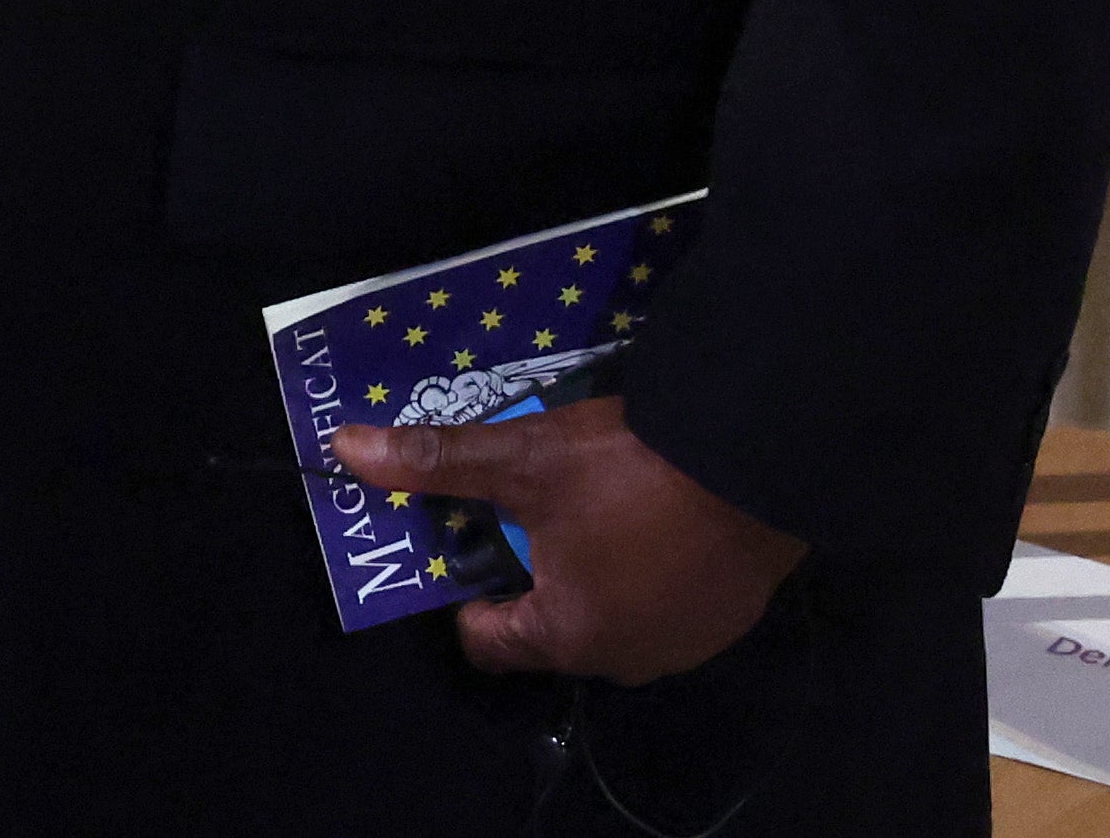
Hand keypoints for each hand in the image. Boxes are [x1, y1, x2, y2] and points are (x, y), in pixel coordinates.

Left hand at [323, 397, 803, 685]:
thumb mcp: (524, 457)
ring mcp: (685, 641)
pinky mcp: (729, 613)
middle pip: (549, 625)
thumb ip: (436, 461)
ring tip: (586, 498)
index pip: (486, 642)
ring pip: (610, 611)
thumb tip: (346, 451)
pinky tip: (650, 509)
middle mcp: (625, 658)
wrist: (763, 455)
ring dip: (591, 566)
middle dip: (529, 567)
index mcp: (567, 636)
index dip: (463, 589)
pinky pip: (664, 598)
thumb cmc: (630, 469)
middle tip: (525, 502)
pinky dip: (646, 565)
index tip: (466, 534)